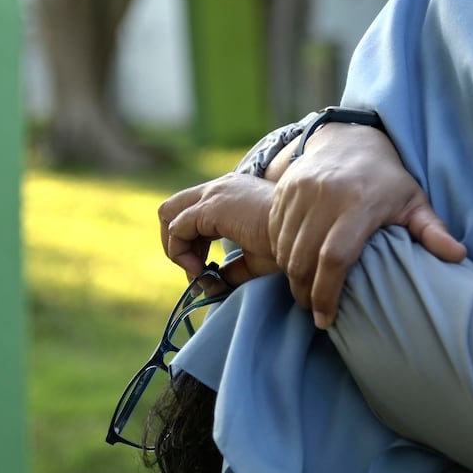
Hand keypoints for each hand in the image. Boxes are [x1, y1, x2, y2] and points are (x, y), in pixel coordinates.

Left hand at [159, 173, 282, 283]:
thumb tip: (209, 285)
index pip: (192, 211)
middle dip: (174, 241)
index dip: (191, 244)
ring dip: (176, 248)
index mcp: (231, 193)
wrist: (303, 238)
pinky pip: (177, 230)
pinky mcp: (212, 207)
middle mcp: (219, 187)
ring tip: (199, 271)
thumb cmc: (286, 248)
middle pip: (172, 207)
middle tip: (194, 268)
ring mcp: (214, 193)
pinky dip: (181, 254)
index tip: (207, 269)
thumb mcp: (253, 259)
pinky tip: (202, 270)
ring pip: (168, 214)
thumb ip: (229, 270)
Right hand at [270, 123, 464, 328]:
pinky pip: (275, 231)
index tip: (328, 319)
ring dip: (292, 276)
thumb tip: (459, 257)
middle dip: (305, 293)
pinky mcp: (285, 189)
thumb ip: (432, 230)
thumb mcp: (414, 201)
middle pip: (304, 258)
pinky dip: (280, 253)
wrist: (351, 138)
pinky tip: (294, 266)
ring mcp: (301, 191)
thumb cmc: (387, 179)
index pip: (335, 257)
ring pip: (286, 248)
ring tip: (305, 294)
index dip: (328, 294)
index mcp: (359, 203)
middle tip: (314, 313)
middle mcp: (326, 195)